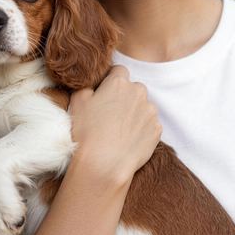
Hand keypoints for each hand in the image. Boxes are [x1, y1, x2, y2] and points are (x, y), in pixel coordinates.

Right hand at [67, 65, 160, 185]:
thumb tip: (92, 82)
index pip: (118, 70)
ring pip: (144, 105)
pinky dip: (142, 128)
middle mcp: (138, 92)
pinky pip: (150, 123)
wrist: (104, 164)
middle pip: (134, 87)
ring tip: (120, 128)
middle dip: (125, 95)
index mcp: (118, 83)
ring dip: (135, 111)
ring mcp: (150, 111)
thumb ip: (87, 85)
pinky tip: (129, 138)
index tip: (104, 92)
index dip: (110, 79)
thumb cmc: (87, 132)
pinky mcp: (157, 129)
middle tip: (110, 112)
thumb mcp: (77, 101)